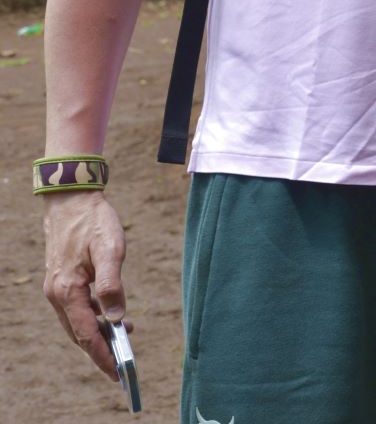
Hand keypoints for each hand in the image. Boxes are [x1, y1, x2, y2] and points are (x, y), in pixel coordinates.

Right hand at [42, 191, 128, 378]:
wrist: (70, 200)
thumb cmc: (93, 221)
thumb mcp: (109, 249)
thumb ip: (112, 284)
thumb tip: (118, 317)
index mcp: (67, 291)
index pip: (87, 333)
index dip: (103, 354)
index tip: (118, 372)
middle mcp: (57, 294)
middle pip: (79, 334)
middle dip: (100, 352)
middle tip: (121, 368)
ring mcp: (57, 288)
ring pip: (77, 323)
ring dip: (97, 335)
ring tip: (123, 342)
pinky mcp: (61, 281)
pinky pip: (76, 310)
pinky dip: (92, 319)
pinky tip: (110, 317)